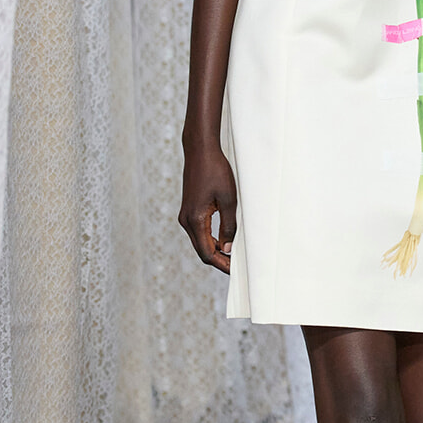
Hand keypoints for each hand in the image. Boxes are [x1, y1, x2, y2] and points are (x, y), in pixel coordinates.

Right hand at [178, 140, 237, 274]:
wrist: (200, 151)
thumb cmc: (215, 172)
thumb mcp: (228, 200)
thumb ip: (228, 226)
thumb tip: (228, 248)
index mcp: (195, 220)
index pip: (207, 253)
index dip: (222, 264)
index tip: (236, 271)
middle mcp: (186, 221)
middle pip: (202, 251)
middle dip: (219, 260)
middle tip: (237, 268)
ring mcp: (185, 216)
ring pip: (200, 242)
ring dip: (215, 251)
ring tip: (234, 256)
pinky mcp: (189, 210)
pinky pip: (199, 232)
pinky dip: (211, 240)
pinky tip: (225, 240)